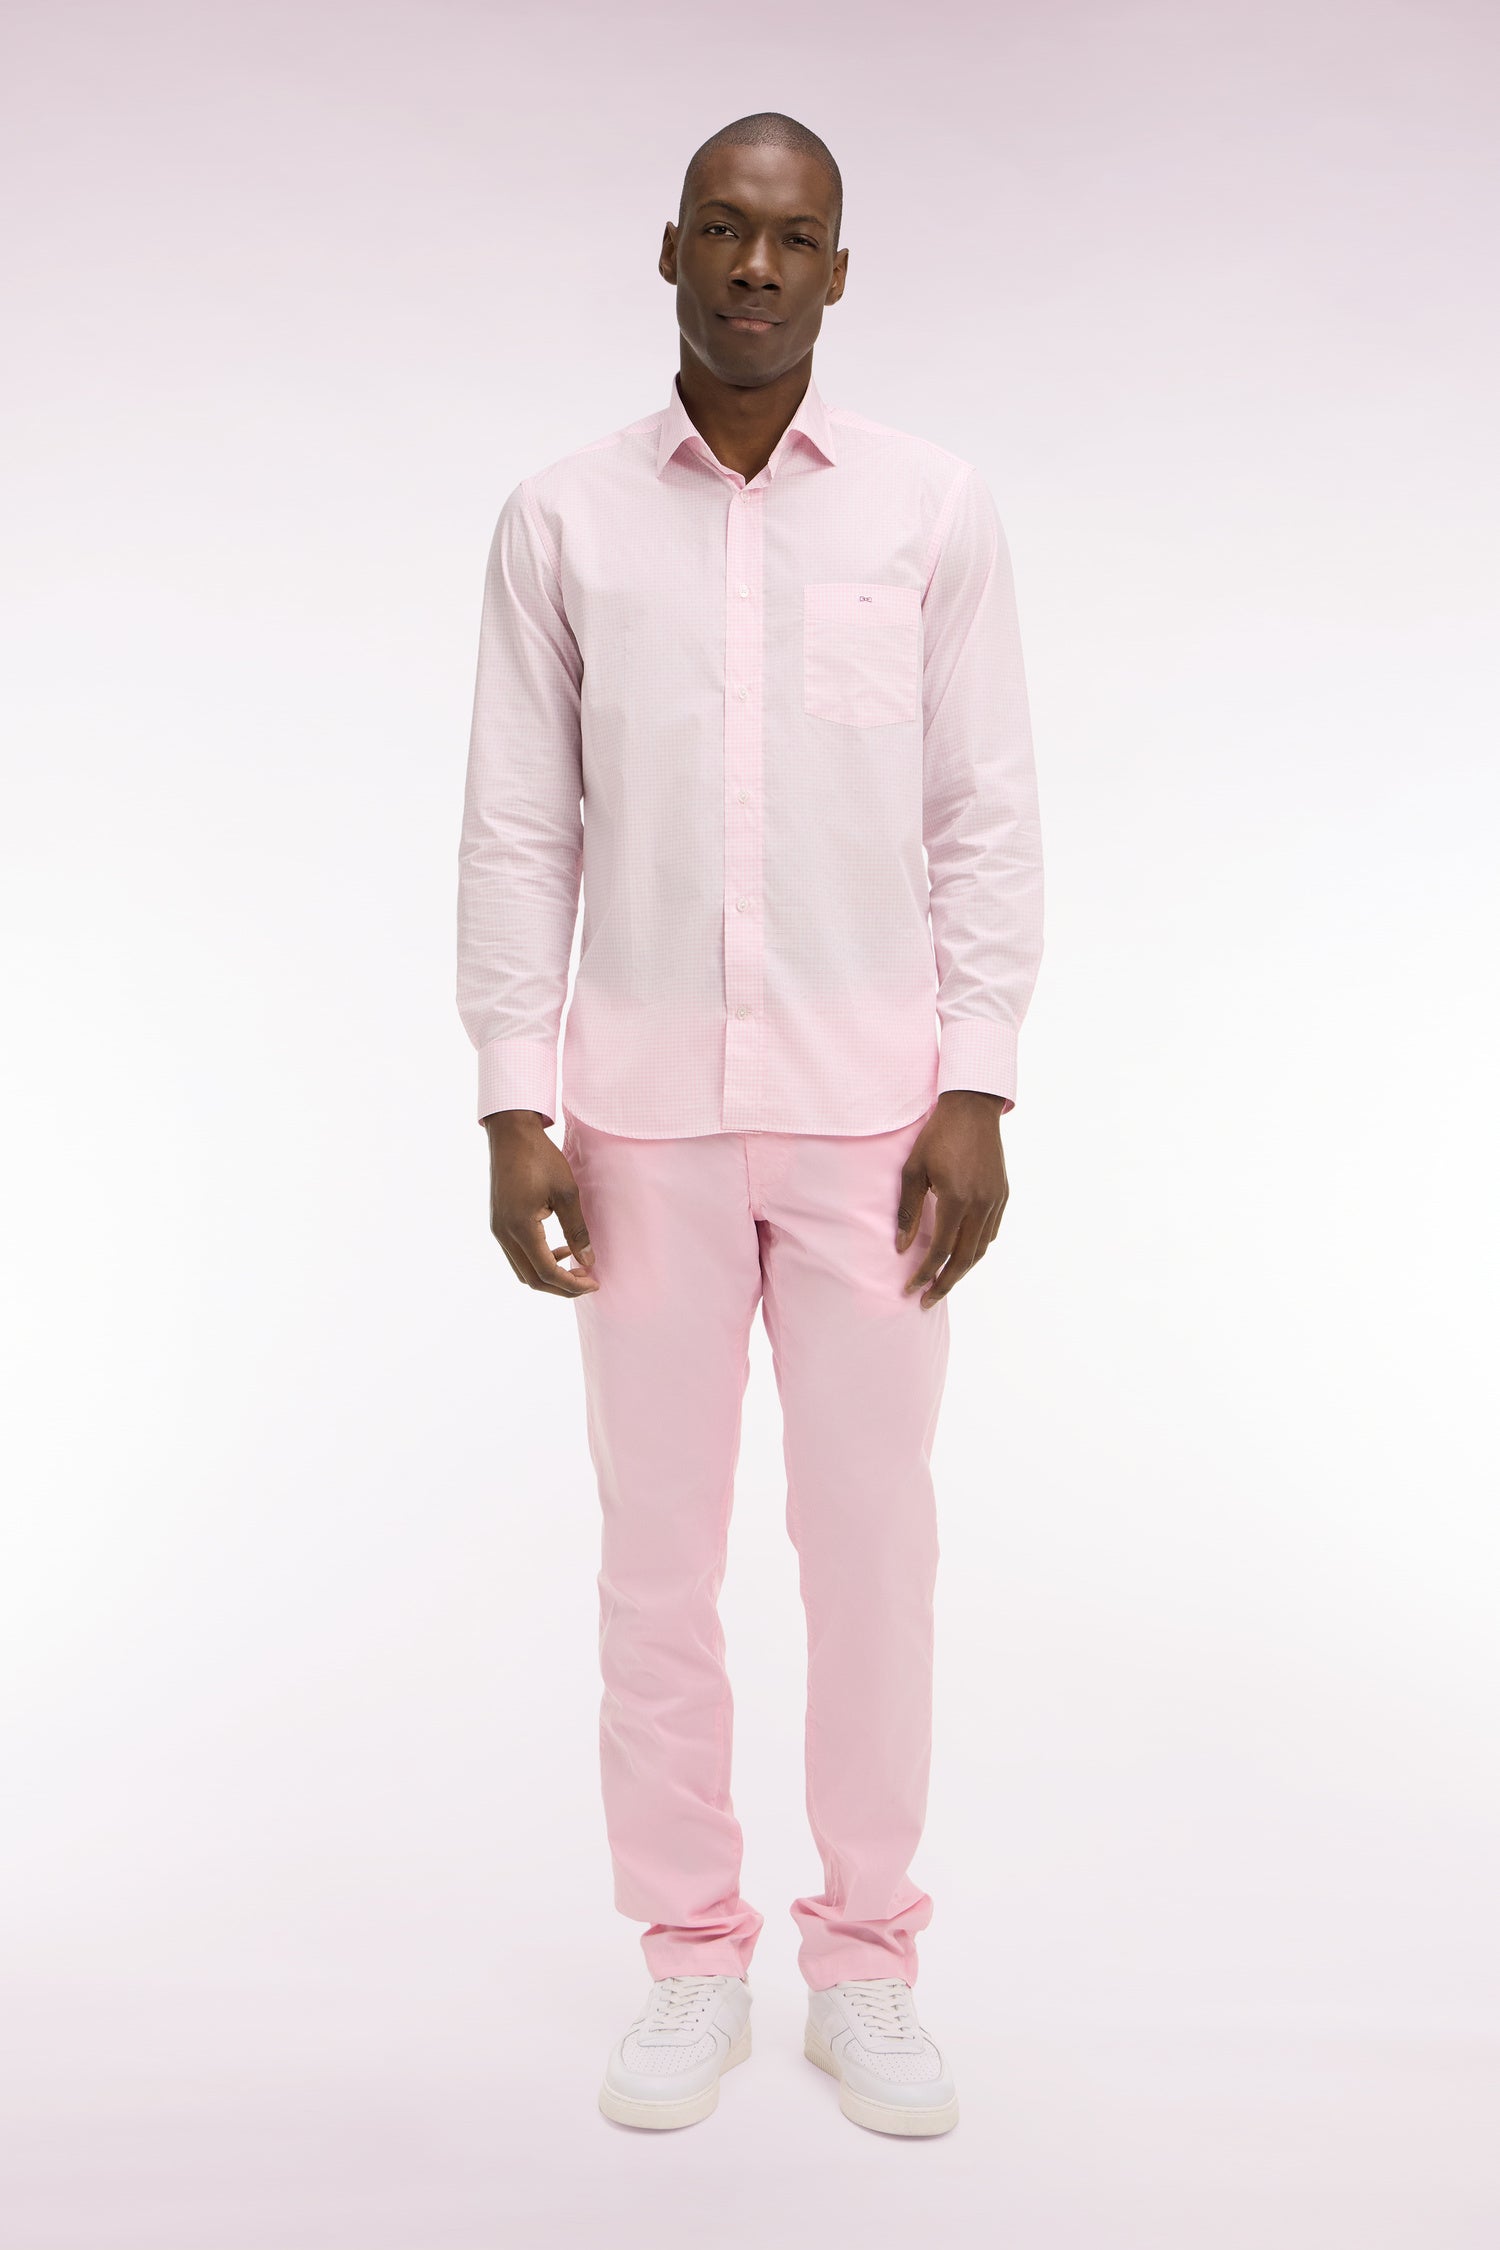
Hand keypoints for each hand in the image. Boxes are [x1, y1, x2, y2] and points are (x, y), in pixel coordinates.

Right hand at [483, 1110, 598, 1296]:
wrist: (511, 1134)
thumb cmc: (540, 1158)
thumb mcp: (567, 1193)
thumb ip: (577, 1230)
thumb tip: (588, 1261)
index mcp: (520, 1227)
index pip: (546, 1272)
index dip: (572, 1284)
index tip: (594, 1283)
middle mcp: (504, 1233)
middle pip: (531, 1279)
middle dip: (561, 1287)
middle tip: (587, 1281)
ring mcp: (498, 1229)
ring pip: (522, 1270)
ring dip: (548, 1275)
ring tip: (575, 1266)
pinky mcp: (499, 1222)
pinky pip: (517, 1255)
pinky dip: (538, 1260)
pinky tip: (558, 1249)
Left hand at [895, 1090, 1008, 1306]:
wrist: (972, 1109)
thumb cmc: (936, 1136)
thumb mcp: (913, 1170)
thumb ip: (908, 1211)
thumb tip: (902, 1248)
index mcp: (957, 1199)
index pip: (940, 1250)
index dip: (924, 1273)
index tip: (910, 1289)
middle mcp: (981, 1204)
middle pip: (964, 1259)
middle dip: (945, 1283)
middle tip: (927, 1300)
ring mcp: (996, 1200)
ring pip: (980, 1249)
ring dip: (962, 1269)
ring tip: (943, 1282)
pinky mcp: (1003, 1195)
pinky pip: (990, 1232)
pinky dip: (976, 1249)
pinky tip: (962, 1254)